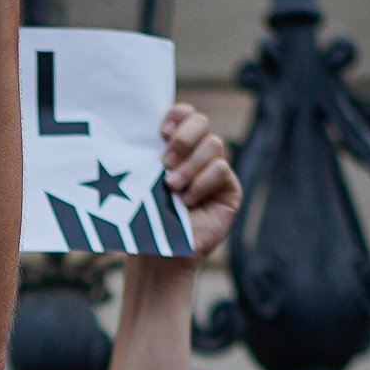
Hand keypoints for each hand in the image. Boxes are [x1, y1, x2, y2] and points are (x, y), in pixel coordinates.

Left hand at [142, 103, 239, 270]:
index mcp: (174, 146)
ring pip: (213, 144)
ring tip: (171, 187)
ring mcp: (215, 171)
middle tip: (164, 161)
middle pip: (201, 121)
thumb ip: (146, 154)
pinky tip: (187, 201)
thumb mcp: (141, 182)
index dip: (177, 114)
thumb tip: (146, 130)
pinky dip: (202, 183)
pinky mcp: (229, 190)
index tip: (160, 130)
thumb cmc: (143, 219)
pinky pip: (221, 170)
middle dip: (183, 137)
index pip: (184, 114)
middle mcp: (197, 155)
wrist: (156, 256)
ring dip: (190, 165)